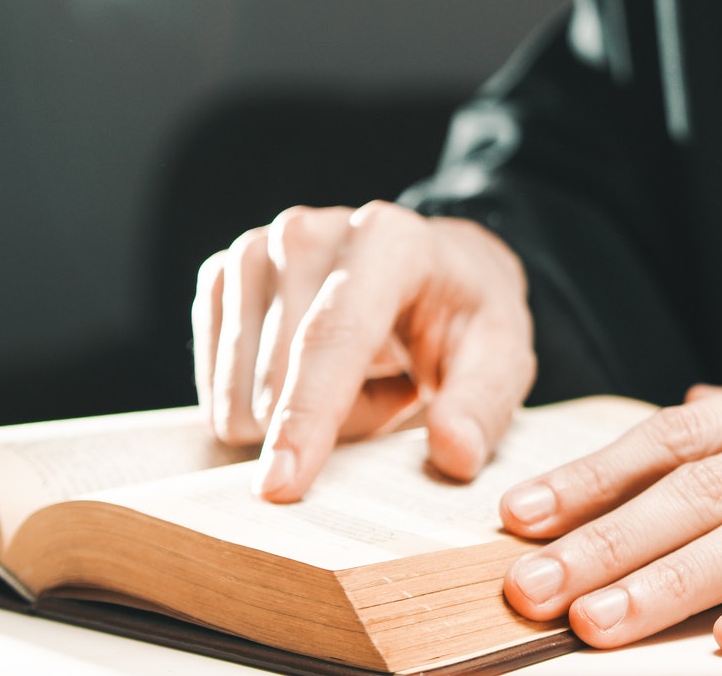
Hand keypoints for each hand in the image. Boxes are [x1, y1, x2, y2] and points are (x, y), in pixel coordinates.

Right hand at [190, 201, 534, 500]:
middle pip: (279, 383)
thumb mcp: (502, 356)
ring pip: (241, 398)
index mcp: (385, 240)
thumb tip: (454, 452)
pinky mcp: (220, 279)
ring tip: (358, 376)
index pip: (331, 338)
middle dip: (336, 421)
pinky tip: (315, 367)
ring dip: (300, 415)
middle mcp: (305, 233)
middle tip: (393, 390)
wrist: (433, 268)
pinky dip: (268, 399)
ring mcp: (253, 252)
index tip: (278, 488)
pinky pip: (219, 393)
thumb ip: (483, 405)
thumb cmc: (465, 318)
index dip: (304, 416)